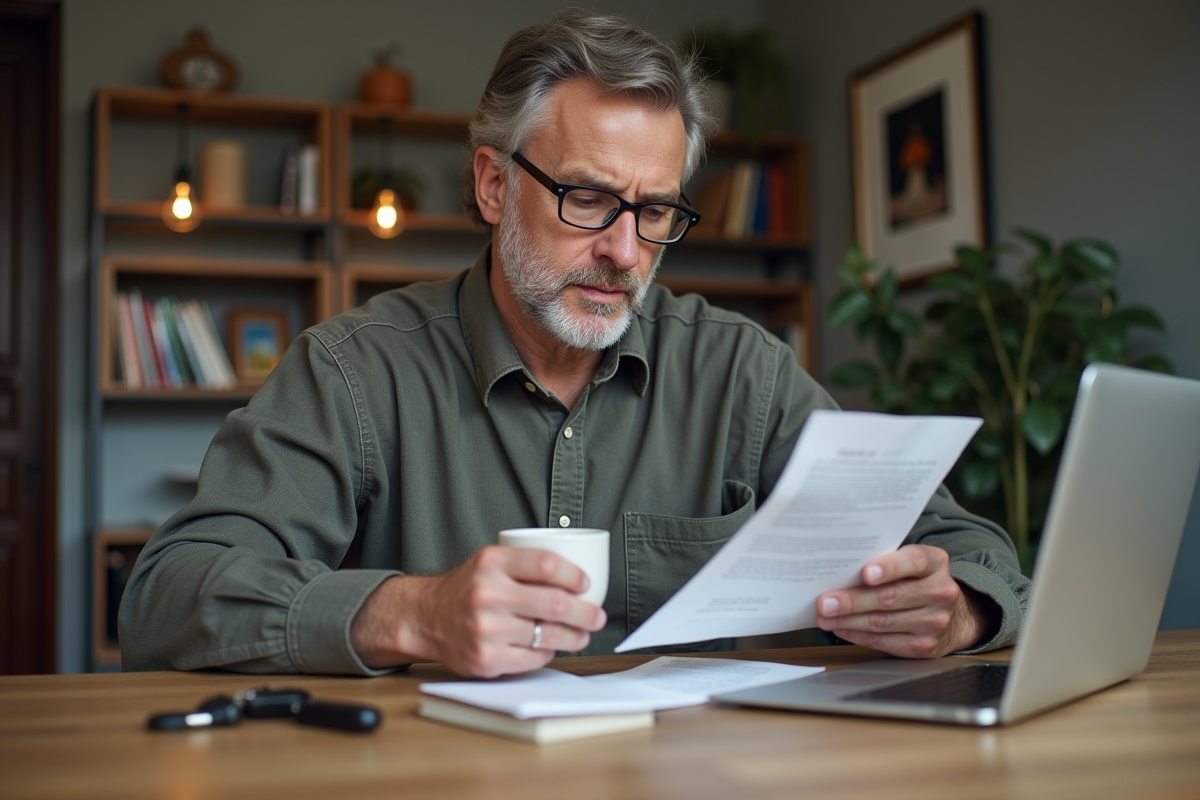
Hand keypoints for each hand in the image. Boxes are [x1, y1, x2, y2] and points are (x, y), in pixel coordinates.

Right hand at [351, 546, 606, 676]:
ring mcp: (486, 629)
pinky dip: (548, 652)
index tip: (586, 584)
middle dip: (585, 612)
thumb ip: (524, 564)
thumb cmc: (465, 588)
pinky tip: (550, 647)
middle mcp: (488, 594)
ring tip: (582, 634)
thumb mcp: (489, 561)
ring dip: (574, 636)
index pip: (546, 564)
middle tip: (596, 615)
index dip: (574, 575)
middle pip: (554, 603)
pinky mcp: (486, 659)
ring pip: (548, 635)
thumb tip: (576, 579)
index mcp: (491, 563)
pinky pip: (533, 658)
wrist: (424, 617)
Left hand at [815, 544, 989, 657]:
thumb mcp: (910, 564)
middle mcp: (940, 592)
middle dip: (852, 601)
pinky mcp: (924, 646)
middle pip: (890, 597)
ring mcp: (935, 622)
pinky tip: (841, 628)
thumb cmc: (917, 582)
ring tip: (825, 617)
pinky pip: (883, 641)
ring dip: (848, 620)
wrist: (953, 615)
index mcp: (935, 563)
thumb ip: (884, 563)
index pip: (914, 561)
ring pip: (882, 622)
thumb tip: (838, 571)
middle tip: (825, 602)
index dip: (890, 567)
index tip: (866, 573)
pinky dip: (857, 635)